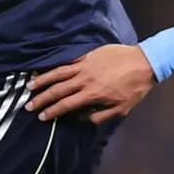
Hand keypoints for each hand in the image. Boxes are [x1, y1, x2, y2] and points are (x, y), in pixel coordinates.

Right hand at [26, 43, 154, 122]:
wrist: (144, 63)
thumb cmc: (134, 89)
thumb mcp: (120, 109)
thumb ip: (99, 116)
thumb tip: (79, 118)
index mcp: (93, 94)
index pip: (66, 105)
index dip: (52, 111)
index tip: (41, 117)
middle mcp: (85, 80)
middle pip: (58, 90)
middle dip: (42, 99)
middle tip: (29, 105)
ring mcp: (85, 66)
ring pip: (59, 73)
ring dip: (43, 80)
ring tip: (29, 86)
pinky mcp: (88, 55)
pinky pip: (68, 61)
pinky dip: (55, 65)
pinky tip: (46, 68)